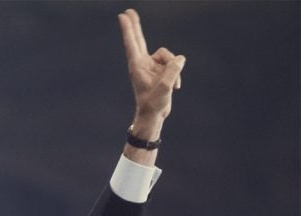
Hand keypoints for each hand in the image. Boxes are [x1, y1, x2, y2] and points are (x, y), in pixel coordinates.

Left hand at [118, 9, 185, 133]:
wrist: (154, 115)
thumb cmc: (154, 104)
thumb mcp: (165, 87)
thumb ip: (173, 70)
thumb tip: (180, 58)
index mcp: (137, 66)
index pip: (132, 43)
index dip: (128, 29)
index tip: (122, 16)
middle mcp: (143, 63)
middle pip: (139, 39)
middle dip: (135, 26)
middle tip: (128, 11)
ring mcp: (152, 66)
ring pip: (168, 56)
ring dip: (174, 70)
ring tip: (171, 85)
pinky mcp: (160, 70)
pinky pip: (174, 64)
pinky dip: (176, 75)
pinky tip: (175, 87)